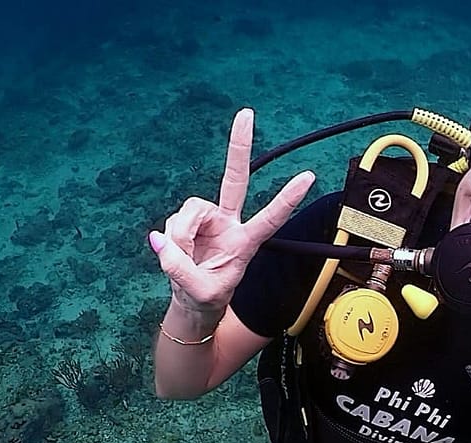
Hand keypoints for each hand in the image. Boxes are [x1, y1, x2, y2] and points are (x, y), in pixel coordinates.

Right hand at [149, 108, 314, 311]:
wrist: (192, 303)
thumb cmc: (206, 299)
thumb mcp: (199, 292)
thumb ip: (180, 268)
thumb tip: (161, 239)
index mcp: (246, 242)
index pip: (271, 218)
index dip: (287, 198)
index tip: (309, 177)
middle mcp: (229, 223)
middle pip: (234, 179)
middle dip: (238, 146)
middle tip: (247, 113)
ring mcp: (208, 220)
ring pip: (190, 209)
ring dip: (182, 234)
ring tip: (184, 258)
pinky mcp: (188, 221)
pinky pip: (174, 221)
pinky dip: (171, 239)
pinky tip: (175, 252)